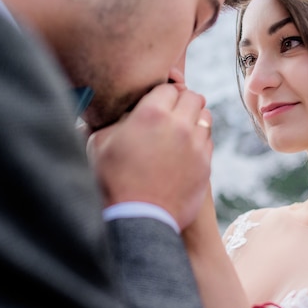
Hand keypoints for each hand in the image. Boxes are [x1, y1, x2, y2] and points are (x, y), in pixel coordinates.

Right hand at [87, 83, 212, 229]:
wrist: (136, 219)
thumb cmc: (112, 181)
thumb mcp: (98, 143)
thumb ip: (110, 121)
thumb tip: (109, 111)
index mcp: (151, 113)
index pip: (168, 87)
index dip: (162, 94)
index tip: (157, 102)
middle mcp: (178, 124)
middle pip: (192, 97)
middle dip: (182, 102)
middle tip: (171, 112)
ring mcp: (196, 144)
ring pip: (205, 116)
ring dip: (194, 119)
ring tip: (180, 130)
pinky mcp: (206, 164)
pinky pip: (208, 141)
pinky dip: (199, 140)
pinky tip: (185, 150)